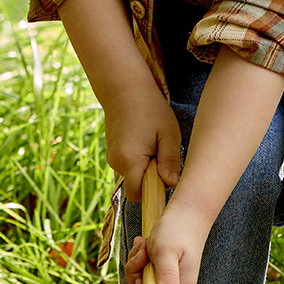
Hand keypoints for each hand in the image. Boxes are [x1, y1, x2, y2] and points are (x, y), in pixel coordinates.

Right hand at [104, 85, 181, 199]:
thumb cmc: (151, 109)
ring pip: (132, 175)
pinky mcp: (111, 152)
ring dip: (145, 167)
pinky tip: (145, 140)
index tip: (165, 178)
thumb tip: (172, 185)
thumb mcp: (168, 133)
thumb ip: (170, 161)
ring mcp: (111, 157)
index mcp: (130, 161)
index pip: (138, 195)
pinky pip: (127, 165)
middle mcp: (116, 163)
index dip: (153, 192)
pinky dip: (138, 160)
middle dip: (150, 179)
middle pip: (136, 186)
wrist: (125, 88)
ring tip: (153, 142)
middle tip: (161, 153)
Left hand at [122, 202, 209, 283]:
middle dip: (136, 272)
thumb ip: (166, 273)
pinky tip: (144, 244)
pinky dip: (140, 257)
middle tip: (142, 251)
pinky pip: (145, 271)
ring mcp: (170, 279)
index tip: (142, 273)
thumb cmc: (177, 229)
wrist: (188, 212)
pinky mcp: (164, 271)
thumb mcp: (166, 250)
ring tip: (144, 243)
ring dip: (137, 261)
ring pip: (143, 281)